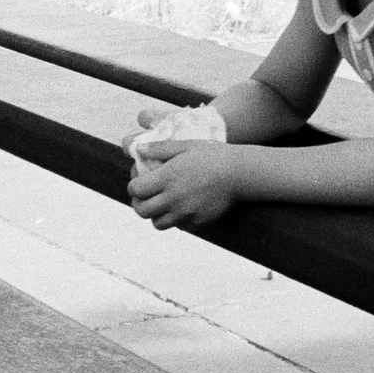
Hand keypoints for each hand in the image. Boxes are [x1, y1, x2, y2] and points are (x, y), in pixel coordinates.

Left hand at [126, 141, 240, 230]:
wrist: (240, 173)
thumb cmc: (213, 155)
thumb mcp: (186, 146)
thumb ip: (159, 148)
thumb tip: (138, 149)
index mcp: (167, 178)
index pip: (136, 190)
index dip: (134, 187)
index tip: (139, 183)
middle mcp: (174, 198)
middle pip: (142, 211)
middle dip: (139, 204)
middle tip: (145, 198)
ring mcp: (186, 212)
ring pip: (158, 224)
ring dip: (156, 215)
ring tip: (162, 205)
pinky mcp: (197, 222)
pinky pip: (178, 226)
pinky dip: (175, 220)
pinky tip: (182, 207)